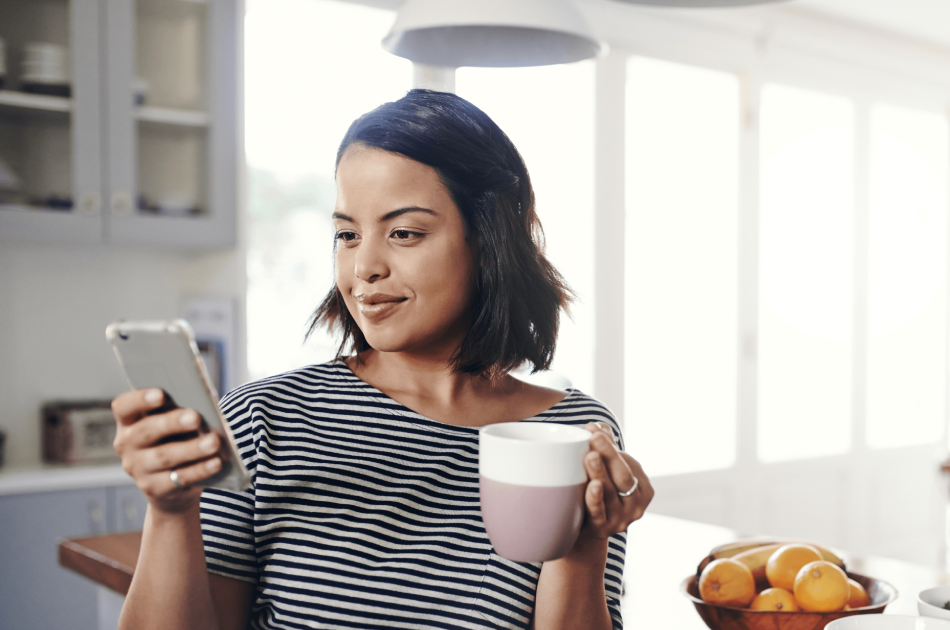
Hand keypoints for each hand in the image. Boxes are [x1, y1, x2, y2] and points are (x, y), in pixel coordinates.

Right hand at [111, 388, 221, 513]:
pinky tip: (216, 462)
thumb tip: (203, 408)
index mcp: (129, 422)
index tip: (161, 394)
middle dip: (172, 423)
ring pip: (164, 456)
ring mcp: (138, 469)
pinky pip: (180, 478)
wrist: (170, 487)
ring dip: (191, 448)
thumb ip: (178, 413)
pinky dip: (200, 469)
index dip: (140, 399)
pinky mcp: (155, 489)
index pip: (124, 407)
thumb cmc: (175, 441)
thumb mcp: (172, 426)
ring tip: (214, 441)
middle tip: (195, 417)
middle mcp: (127, 445)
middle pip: (146, 431)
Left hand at [577, 422, 652, 541]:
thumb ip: (605, 450)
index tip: (593, 429)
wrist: (583, 529)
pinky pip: (599, 512)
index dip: (611, 445)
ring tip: (590, 455)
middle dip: (608, 454)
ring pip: (610, 492)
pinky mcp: (602, 529)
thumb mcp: (607, 473)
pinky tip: (592, 485)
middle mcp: (636, 506)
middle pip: (622, 476)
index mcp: (643, 490)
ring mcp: (621, 519)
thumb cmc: (599, 495)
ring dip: (600, 472)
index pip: (629, 464)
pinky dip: (595, 498)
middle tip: (594, 436)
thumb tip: (599, 426)